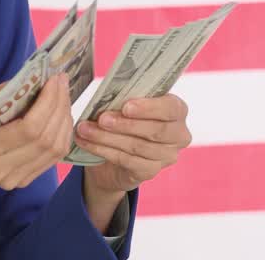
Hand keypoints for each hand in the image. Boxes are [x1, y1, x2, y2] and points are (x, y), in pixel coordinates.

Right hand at [0, 73, 73, 221]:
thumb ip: (9, 92)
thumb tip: (41, 79)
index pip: (29, 129)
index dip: (48, 103)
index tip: (54, 80)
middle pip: (44, 140)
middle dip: (59, 107)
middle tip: (62, 83)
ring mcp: (11, 180)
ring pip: (53, 151)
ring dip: (63, 120)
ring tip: (63, 97)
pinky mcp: (21, 182)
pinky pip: (51, 159)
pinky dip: (60, 135)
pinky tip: (59, 116)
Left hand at [76, 93, 191, 194]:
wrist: (116, 155)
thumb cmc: (125, 120)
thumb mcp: (127, 105)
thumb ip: (126, 99)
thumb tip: (107, 94)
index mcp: (177, 110)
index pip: (172, 108)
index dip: (150, 108)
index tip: (126, 107)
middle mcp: (179, 135)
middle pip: (156, 130)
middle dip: (125, 124)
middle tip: (102, 119)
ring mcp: (167, 156)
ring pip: (138, 146)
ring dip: (107, 137)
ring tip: (85, 129)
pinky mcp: (150, 172)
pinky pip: (126, 160)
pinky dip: (103, 150)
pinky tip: (86, 143)